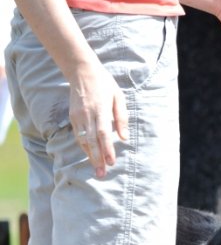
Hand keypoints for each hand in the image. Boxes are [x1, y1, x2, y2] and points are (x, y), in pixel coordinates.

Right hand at [69, 59, 128, 178]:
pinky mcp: (72, 117)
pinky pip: (78, 136)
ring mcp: (78, 116)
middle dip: (97, 159)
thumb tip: (124, 137)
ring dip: (90, 156)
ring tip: (97, 170)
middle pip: (91, 140)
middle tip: (102, 174)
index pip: (103, 133)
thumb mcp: (119, 97)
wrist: (81, 71)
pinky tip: (91, 157)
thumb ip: (122, 117)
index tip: (111, 162)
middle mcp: (87, 114)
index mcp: (100, 109)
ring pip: (83, 140)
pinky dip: (84, 147)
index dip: (106, 149)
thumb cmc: (105, 84)